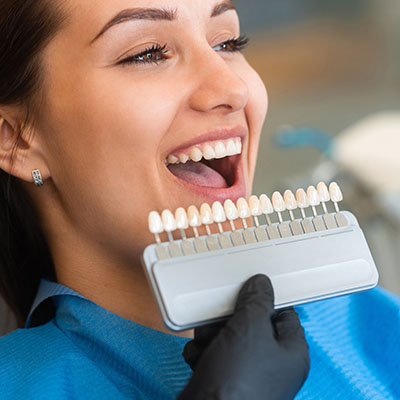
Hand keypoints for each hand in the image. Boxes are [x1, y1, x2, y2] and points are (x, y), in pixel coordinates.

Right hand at [177, 274, 309, 399]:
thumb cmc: (239, 383)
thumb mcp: (251, 328)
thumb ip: (257, 301)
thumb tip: (261, 284)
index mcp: (290, 352)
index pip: (283, 314)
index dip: (264, 300)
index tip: (248, 289)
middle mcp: (270, 364)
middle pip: (250, 325)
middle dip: (228, 319)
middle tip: (218, 318)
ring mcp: (246, 374)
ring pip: (228, 338)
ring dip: (211, 335)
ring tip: (206, 341)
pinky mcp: (224, 382)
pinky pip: (214, 355)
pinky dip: (203, 352)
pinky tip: (199, 357)